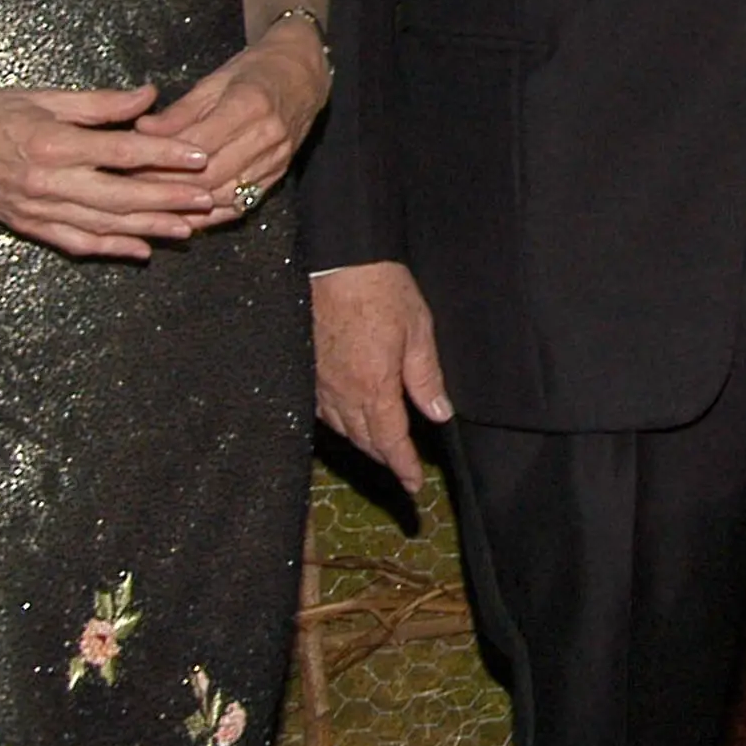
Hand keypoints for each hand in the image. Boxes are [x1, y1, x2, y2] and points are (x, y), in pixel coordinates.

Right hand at [0, 83, 219, 260]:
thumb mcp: (47, 97)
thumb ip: (101, 104)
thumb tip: (150, 95)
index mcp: (54, 143)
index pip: (122, 153)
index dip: (166, 156)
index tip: (201, 156)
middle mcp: (47, 181)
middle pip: (121, 195)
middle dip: (169, 199)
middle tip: (209, 198)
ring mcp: (36, 208)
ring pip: (104, 224)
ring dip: (149, 228)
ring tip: (189, 228)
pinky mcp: (27, 224)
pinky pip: (76, 242)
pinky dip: (111, 247)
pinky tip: (141, 249)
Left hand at [137, 25, 329, 227]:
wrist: (304, 75)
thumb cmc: (257, 70)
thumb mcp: (215, 80)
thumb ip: (180, 112)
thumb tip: (142, 130)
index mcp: (250, 105)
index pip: (197, 145)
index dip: (161, 159)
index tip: (130, 164)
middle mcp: (268, 137)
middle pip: (210, 176)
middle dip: (168, 186)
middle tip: (132, 189)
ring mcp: (277, 160)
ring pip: (225, 196)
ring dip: (187, 206)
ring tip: (153, 206)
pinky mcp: (279, 175)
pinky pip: (242, 205)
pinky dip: (211, 214)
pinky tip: (186, 216)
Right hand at [313, 261, 452, 493]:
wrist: (336, 260)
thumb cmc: (380, 289)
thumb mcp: (418, 331)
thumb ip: (426, 377)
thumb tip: (439, 414)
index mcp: (373, 386)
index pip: (390, 441)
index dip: (403, 466)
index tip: (414, 485)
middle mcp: (341, 392)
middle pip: (364, 440)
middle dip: (385, 458)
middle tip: (402, 469)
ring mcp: (319, 383)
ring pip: (342, 429)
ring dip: (363, 442)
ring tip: (381, 448)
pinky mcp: (306, 368)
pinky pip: (322, 411)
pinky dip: (339, 423)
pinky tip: (349, 418)